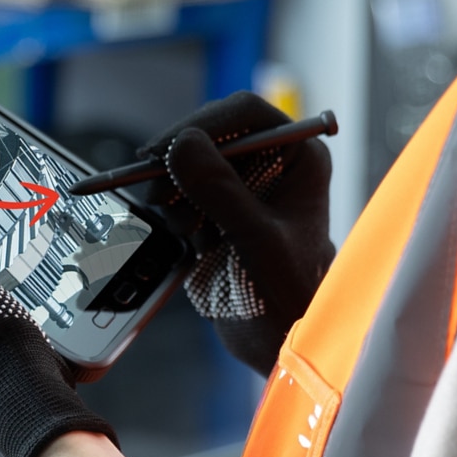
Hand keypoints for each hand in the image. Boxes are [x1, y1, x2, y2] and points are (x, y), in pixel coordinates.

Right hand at [141, 92, 335, 374]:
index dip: (202, 124)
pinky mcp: (220, 213)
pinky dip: (176, 211)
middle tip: (158, 190)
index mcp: (298, 158)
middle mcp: (273, 165)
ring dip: (176, 191)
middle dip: (181, 163)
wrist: (281, 342)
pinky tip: (190, 239)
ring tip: (186, 228)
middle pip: (211, 135)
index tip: (165, 149)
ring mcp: (245, 189)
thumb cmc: (289, 296)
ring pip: (191, 165)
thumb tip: (182, 143)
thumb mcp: (254, 240)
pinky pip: (184, 193)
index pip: (245, 114)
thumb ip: (219, 190)